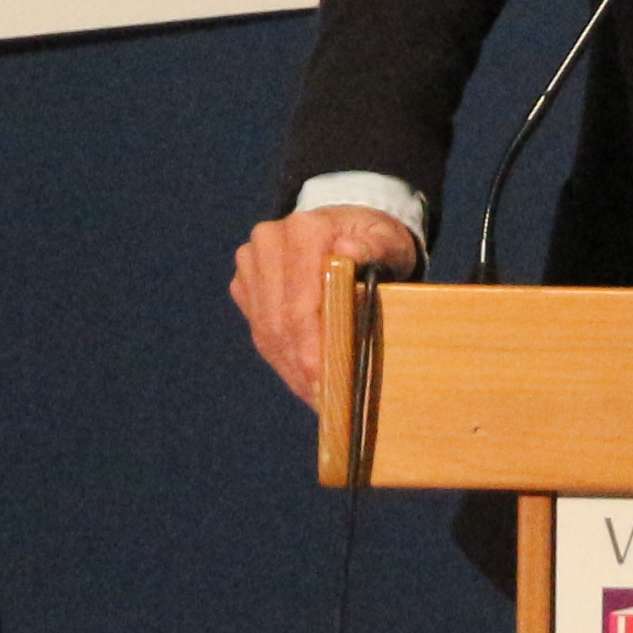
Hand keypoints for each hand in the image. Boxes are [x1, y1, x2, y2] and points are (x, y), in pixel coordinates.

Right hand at [230, 203, 422, 409]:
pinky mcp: (246, 283)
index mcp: (303, 230)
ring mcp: (252, 262)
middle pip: (279, 322)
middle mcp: (269, 242)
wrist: (346, 228)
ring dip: (291, 370)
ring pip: (265, 331)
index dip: (312, 347)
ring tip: (318, 399)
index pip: (300, 303)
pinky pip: (259, 331)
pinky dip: (283, 360)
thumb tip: (348, 253)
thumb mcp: (386, 241)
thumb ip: (373, 248)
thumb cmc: (372, 241)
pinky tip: (305, 380)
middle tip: (326, 404)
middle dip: (302, 367)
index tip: (327, 382)